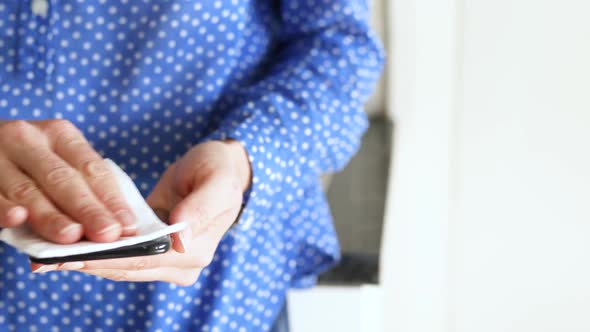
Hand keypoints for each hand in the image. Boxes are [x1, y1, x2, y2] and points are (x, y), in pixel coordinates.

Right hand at [0, 120, 136, 242]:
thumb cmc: (28, 163)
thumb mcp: (55, 161)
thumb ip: (79, 188)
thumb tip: (114, 230)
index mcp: (59, 134)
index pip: (91, 168)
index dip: (111, 198)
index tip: (128, 227)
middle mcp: (28, 138)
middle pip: (63, 179)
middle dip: (87, 209)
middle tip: (107, 235)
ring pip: (28, 190)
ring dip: (50, 216)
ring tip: (71, 236)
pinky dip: (4, 208)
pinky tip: (18, 219)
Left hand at [40, 140, 251, 285]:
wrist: (219, 169)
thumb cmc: (218, 171)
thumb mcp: (216, 182)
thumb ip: (201, 208)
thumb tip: (181, 239)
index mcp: (197, 252)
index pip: (148, 259)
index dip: (112, 258)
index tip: (76, 254)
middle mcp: (181, 264)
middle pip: (129, 268)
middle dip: (90, 263)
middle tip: (47, 258)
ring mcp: (167, 261)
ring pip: (121, 266)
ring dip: (86, 261)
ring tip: (48, 256)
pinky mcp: (153, 251)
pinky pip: (122, 256)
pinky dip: (96, 253)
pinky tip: (68, 248)